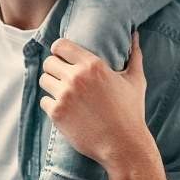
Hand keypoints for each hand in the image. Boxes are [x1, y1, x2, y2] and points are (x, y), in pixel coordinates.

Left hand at [39, 32, 148, 168]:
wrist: (123, 145)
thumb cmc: (131, 112)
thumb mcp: (135, 80)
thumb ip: (134, 54)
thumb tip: (135, 34)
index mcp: (93, 65)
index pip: (60, 45)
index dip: (59, 50)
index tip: (62, 57)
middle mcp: (76, 78)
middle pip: (49, 62)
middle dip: (54, 68)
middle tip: (62, 76)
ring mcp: (65, 96)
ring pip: (44, 80)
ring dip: (51, 85)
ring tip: (62, 92)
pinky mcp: (57, 114)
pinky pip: (44, 101)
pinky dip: (51, 105)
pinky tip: (64, 109)